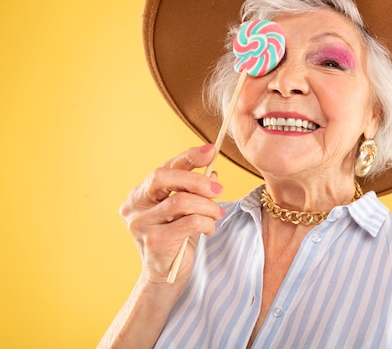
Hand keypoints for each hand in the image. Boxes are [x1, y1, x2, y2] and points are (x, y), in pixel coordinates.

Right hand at [119, 145, 224, 286]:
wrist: (165, 280)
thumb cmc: (176, 241)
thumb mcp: (186, 211)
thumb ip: (195, 191)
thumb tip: (212, 171)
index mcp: (139, 195)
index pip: (164, 167)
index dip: (188, 157)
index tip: (212, 150)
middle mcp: (134, 207)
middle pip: (164, 178)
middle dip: (196, 180)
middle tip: (219, 189)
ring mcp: (141, 225)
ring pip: (181, 201)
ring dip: (207, 206)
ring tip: (216, 215)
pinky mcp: (154, 242)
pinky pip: (189, 222)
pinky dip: (206, 223)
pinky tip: (209, 229)